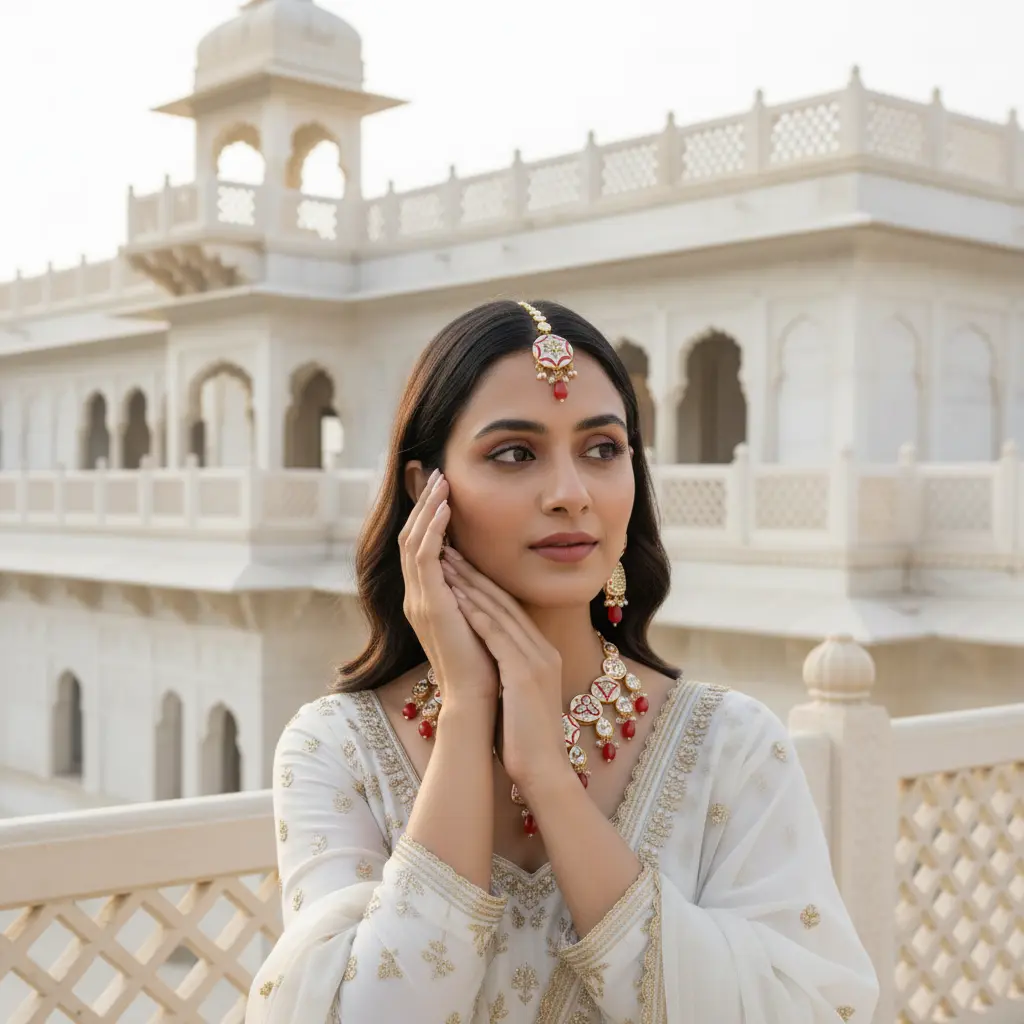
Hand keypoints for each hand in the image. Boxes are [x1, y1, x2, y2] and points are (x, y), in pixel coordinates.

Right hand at [399, 470, 498, 708]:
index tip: (441, 488)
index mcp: (426, 599)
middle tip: (436, 473)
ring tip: (442, 480)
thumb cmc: (484, 664)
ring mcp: (418, 600)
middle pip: (410, 536)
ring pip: (413, 540)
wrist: (477, 699)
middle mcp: (415, 596)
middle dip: (423, 503)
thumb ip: (472, 594)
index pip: (419, 547)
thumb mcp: (477, 618)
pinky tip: (446, 508)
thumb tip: (483, 570)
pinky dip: (433, 529)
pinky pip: (425, 556)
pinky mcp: (429, 604)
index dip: (427, 516)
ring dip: (427, 507)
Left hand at [440, 548, 569, 799]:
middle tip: (449, 549)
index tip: (459, 564)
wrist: (545, 772)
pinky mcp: (524, 674)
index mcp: (542, 654)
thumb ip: (511, 671)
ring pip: (500, 612)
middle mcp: (542, 650)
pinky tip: (457, 597)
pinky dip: (477, 615)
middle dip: (474, 574)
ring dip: (471, 585)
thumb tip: (491, 660)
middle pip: (505, 602)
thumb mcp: (521, 696)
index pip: (510, 609)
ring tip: (446, 563)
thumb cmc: (526, 741)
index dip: (484, 584)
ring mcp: (536, 660)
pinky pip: (498, 636)